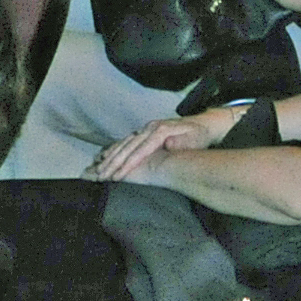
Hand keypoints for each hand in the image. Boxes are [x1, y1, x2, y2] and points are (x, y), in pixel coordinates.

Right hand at [92, 113, 225, 183]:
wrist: (203, 124)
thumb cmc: (199, 135)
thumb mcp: (196, 139)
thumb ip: (183, 142)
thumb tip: (169, 145)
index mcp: (160, 130)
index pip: (140, 150)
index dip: (127, 164)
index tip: (117, 176)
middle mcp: (150, 128)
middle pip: (127, 146)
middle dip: (112, 162)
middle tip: (100, 176)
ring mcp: (146, 128)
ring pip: (124, 143)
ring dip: (110, 157)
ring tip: (98, 169)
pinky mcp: (145, 131)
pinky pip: (126, 141)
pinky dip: (114, 149)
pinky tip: (104, 156)